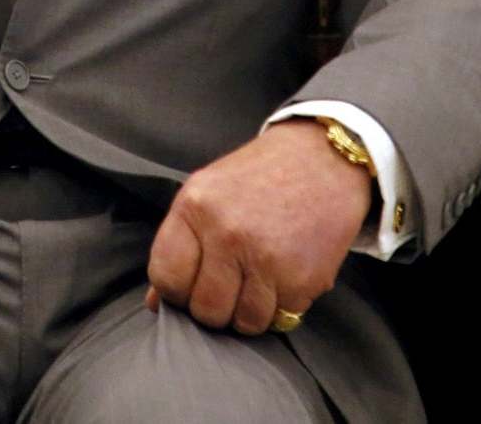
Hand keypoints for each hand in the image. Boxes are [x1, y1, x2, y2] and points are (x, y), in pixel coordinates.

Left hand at [145, 120, 371, 334]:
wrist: (324, 157)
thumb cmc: (262, 175)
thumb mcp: (208, 192)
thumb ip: (180, 244)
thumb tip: (155, 301)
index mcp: (195, 207)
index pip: (166, 278)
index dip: (176, 291)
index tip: (191, 284)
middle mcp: (227, 234)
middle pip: (205, 310)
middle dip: (215, 307)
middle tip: (230, 285)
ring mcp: (266, 258)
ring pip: (244, 322)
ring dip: (250, 311)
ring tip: (259, 280)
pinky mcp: (302, 278)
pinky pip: (281, 316)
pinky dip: (282, 304)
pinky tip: (286, 271)